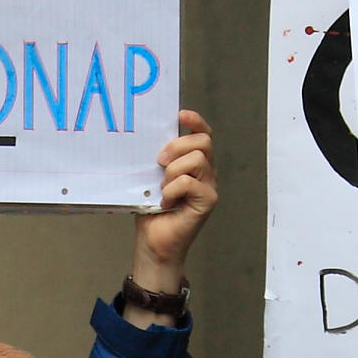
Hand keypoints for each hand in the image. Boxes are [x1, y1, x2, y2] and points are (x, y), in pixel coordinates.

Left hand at [127, 110, 217, 312]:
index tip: (179, 114)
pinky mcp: (208, 201)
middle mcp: (206, 172)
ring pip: (197, 159)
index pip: (203, 134)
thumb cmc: (151, 210)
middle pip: (203, 142)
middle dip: (178, 146)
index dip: (195, 121)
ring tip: (162, 188)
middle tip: (159, 162)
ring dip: (173, 172)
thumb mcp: (150, 177)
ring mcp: (210, 186)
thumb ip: (158, 159)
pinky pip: (189, 182)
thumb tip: (147, 137)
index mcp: (194, 163)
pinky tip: (165, 202)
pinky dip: (172, 190)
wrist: (153, 243)